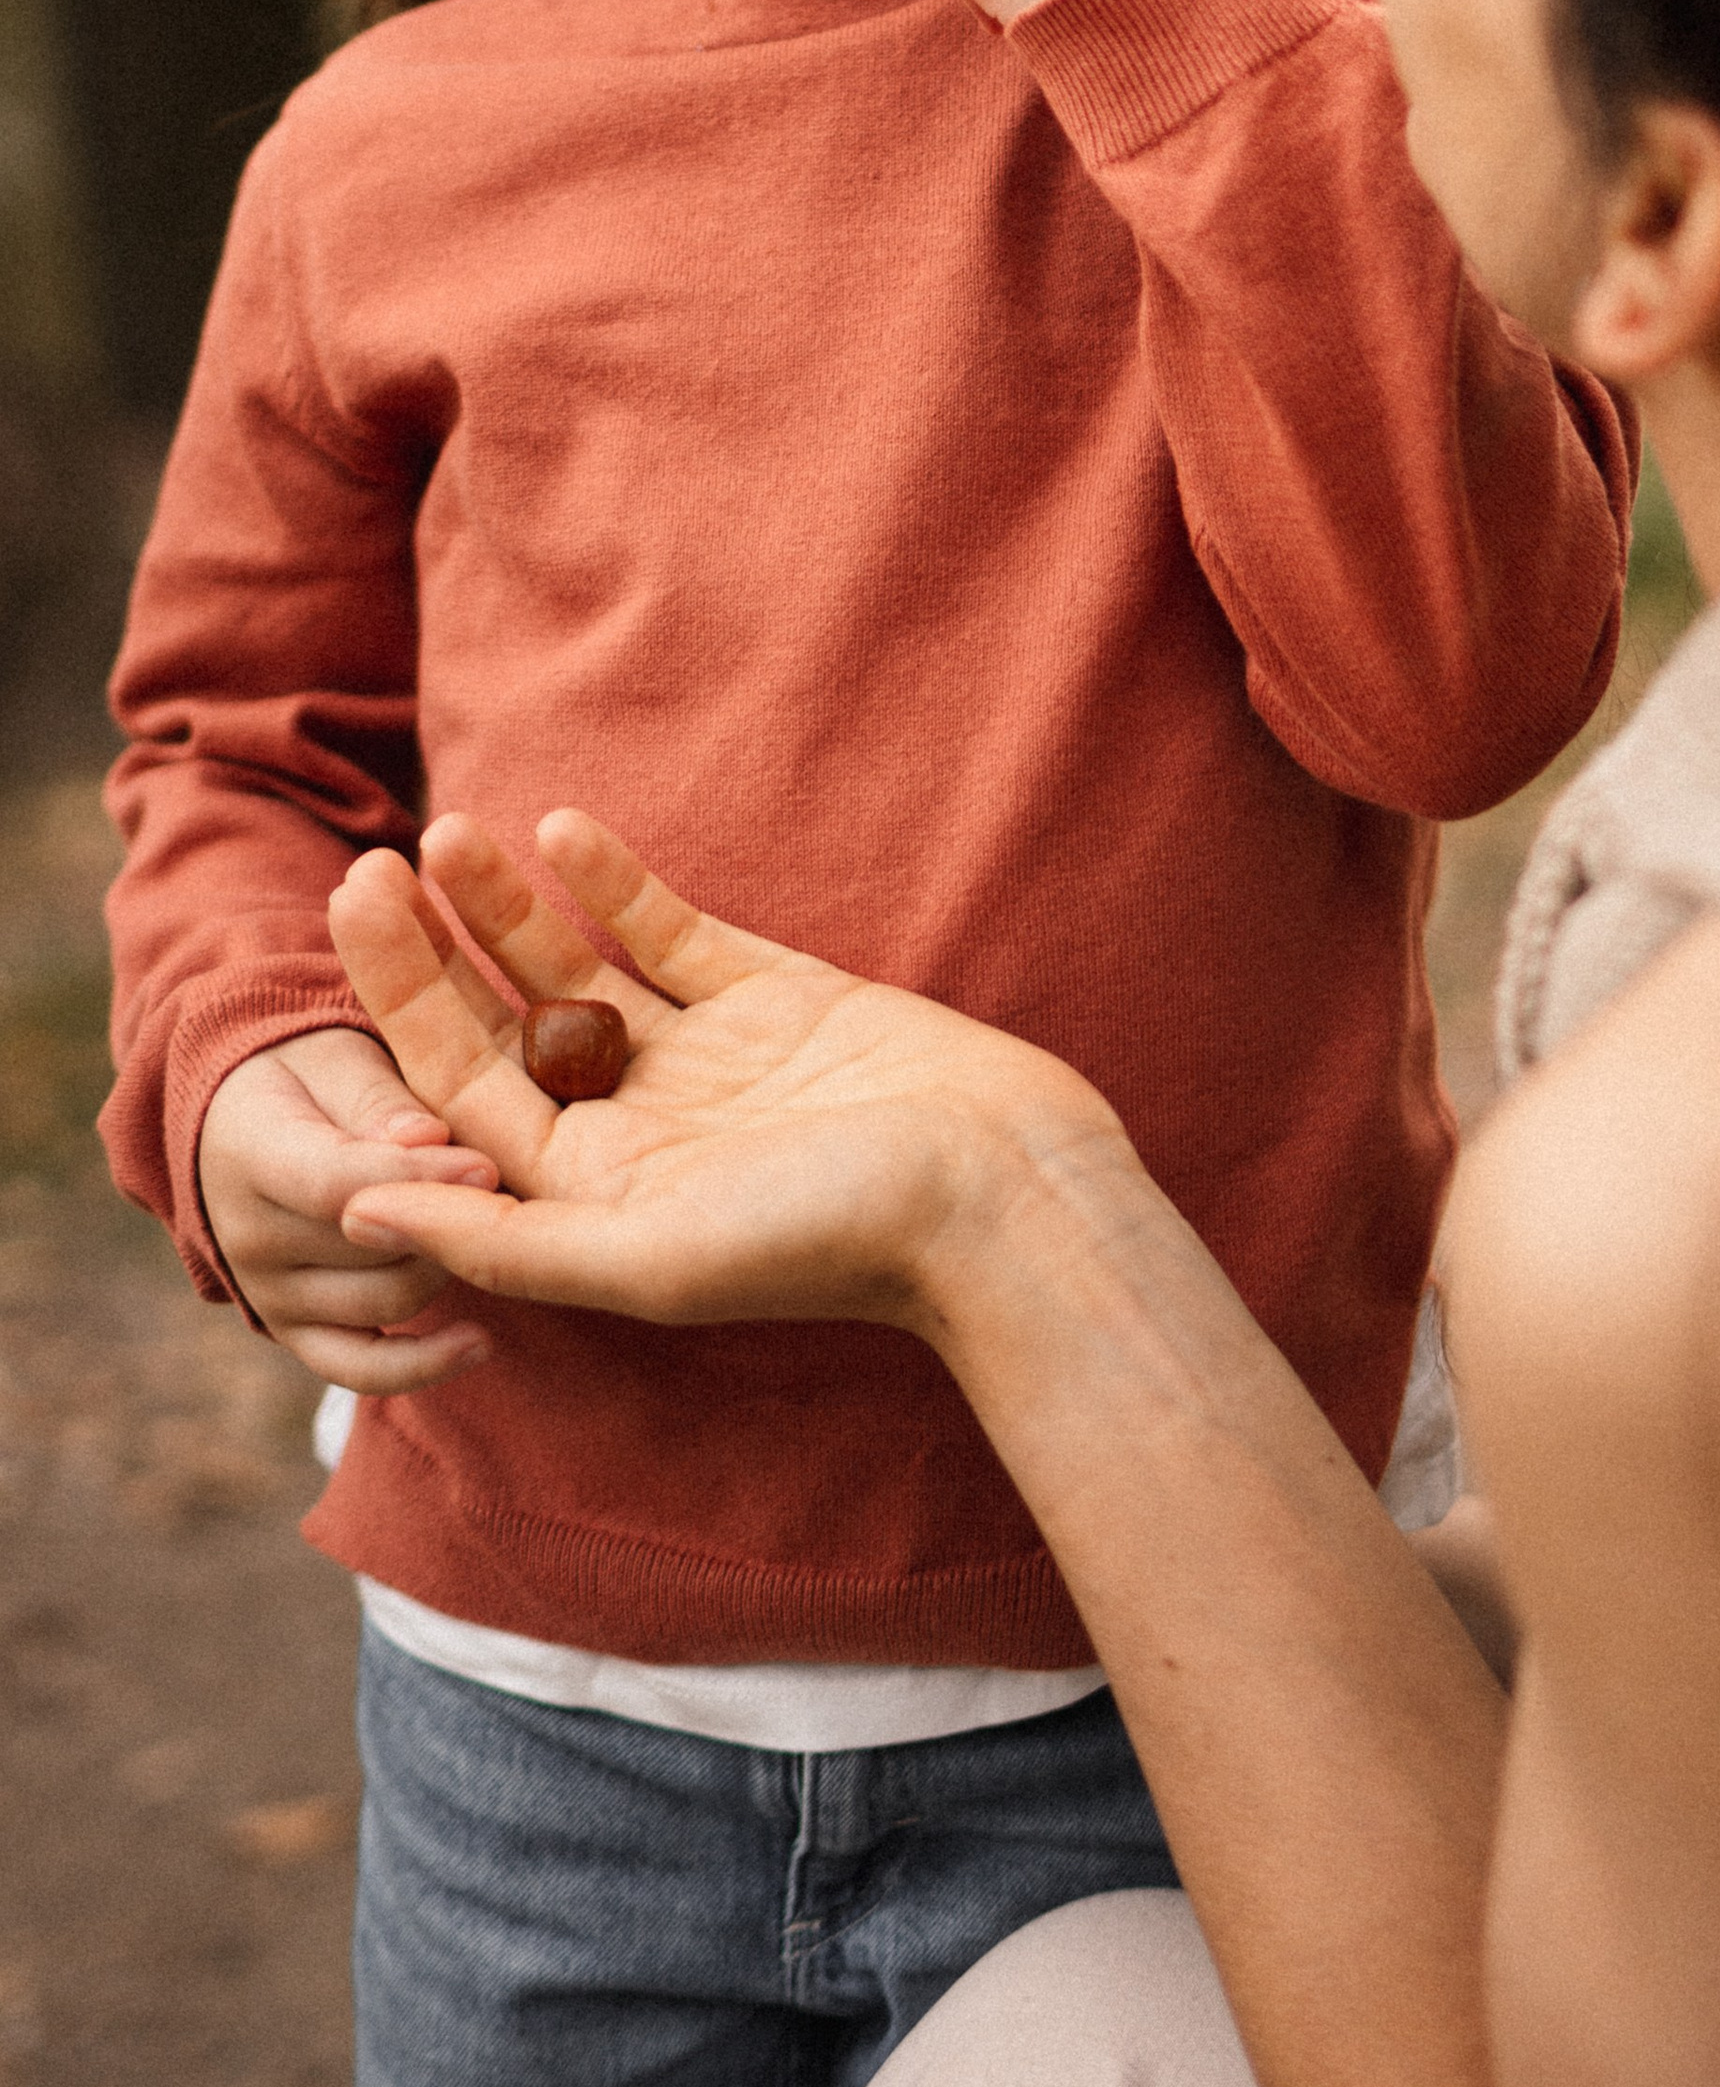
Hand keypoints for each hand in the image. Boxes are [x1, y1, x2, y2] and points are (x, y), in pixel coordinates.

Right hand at [197, 1028, 501, 1391]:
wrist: (251, 1124)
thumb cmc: (313, 1077)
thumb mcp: (339, 1056)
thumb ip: (378, 1097)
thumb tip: (428, 1138)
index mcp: (249, 1153)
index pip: (336, 1184)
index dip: (417, 1179)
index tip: (486, 1166)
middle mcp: (248, 1236)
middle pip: (373, 1247)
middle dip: (450, 1216)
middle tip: (508, 1186)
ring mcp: (269, 1293)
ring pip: (389, 1299)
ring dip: (450, 1263)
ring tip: (485, 1218)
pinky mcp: (296, 1332)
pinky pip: (360, 1369)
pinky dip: (422, 1365)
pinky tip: (481, 1343)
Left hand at [326, 808, 1133, 1331]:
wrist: (1000, 1189)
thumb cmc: (828, 1240)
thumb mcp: (646, 1257)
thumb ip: (500, 1237)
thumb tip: (353, 1205)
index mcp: (592, 1194)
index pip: (459, 1088)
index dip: (398, 999)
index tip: (353, 911)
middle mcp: (635, 1125)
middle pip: (503, 1022)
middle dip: (433, 946)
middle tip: (370, 862)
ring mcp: (704, 1056)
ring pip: (576, 968)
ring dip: (508, 904)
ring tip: (448, 828)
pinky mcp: (774, 997)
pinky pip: (670, 932)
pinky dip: (615, 881)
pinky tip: (558, 829)